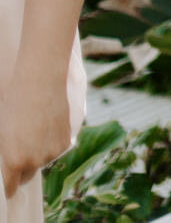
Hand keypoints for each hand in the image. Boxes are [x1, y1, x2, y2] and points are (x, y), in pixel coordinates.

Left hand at [0, 67, 73, 195]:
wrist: (40, 81)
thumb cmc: (12, 103)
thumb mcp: (1, 131)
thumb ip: (4, 152)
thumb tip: (6, 160)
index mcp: (15, 160)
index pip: (9, 187)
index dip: (6, 186)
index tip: (5, 180)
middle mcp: (36, 160)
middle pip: (26, 176)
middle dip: (21, 169)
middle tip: (16, 150)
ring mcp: (54, 152)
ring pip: (42, 162)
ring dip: (37, 154)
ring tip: (32, 131)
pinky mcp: (66, 141)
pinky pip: (55, 150)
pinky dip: (49, 144)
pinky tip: (45, 127)